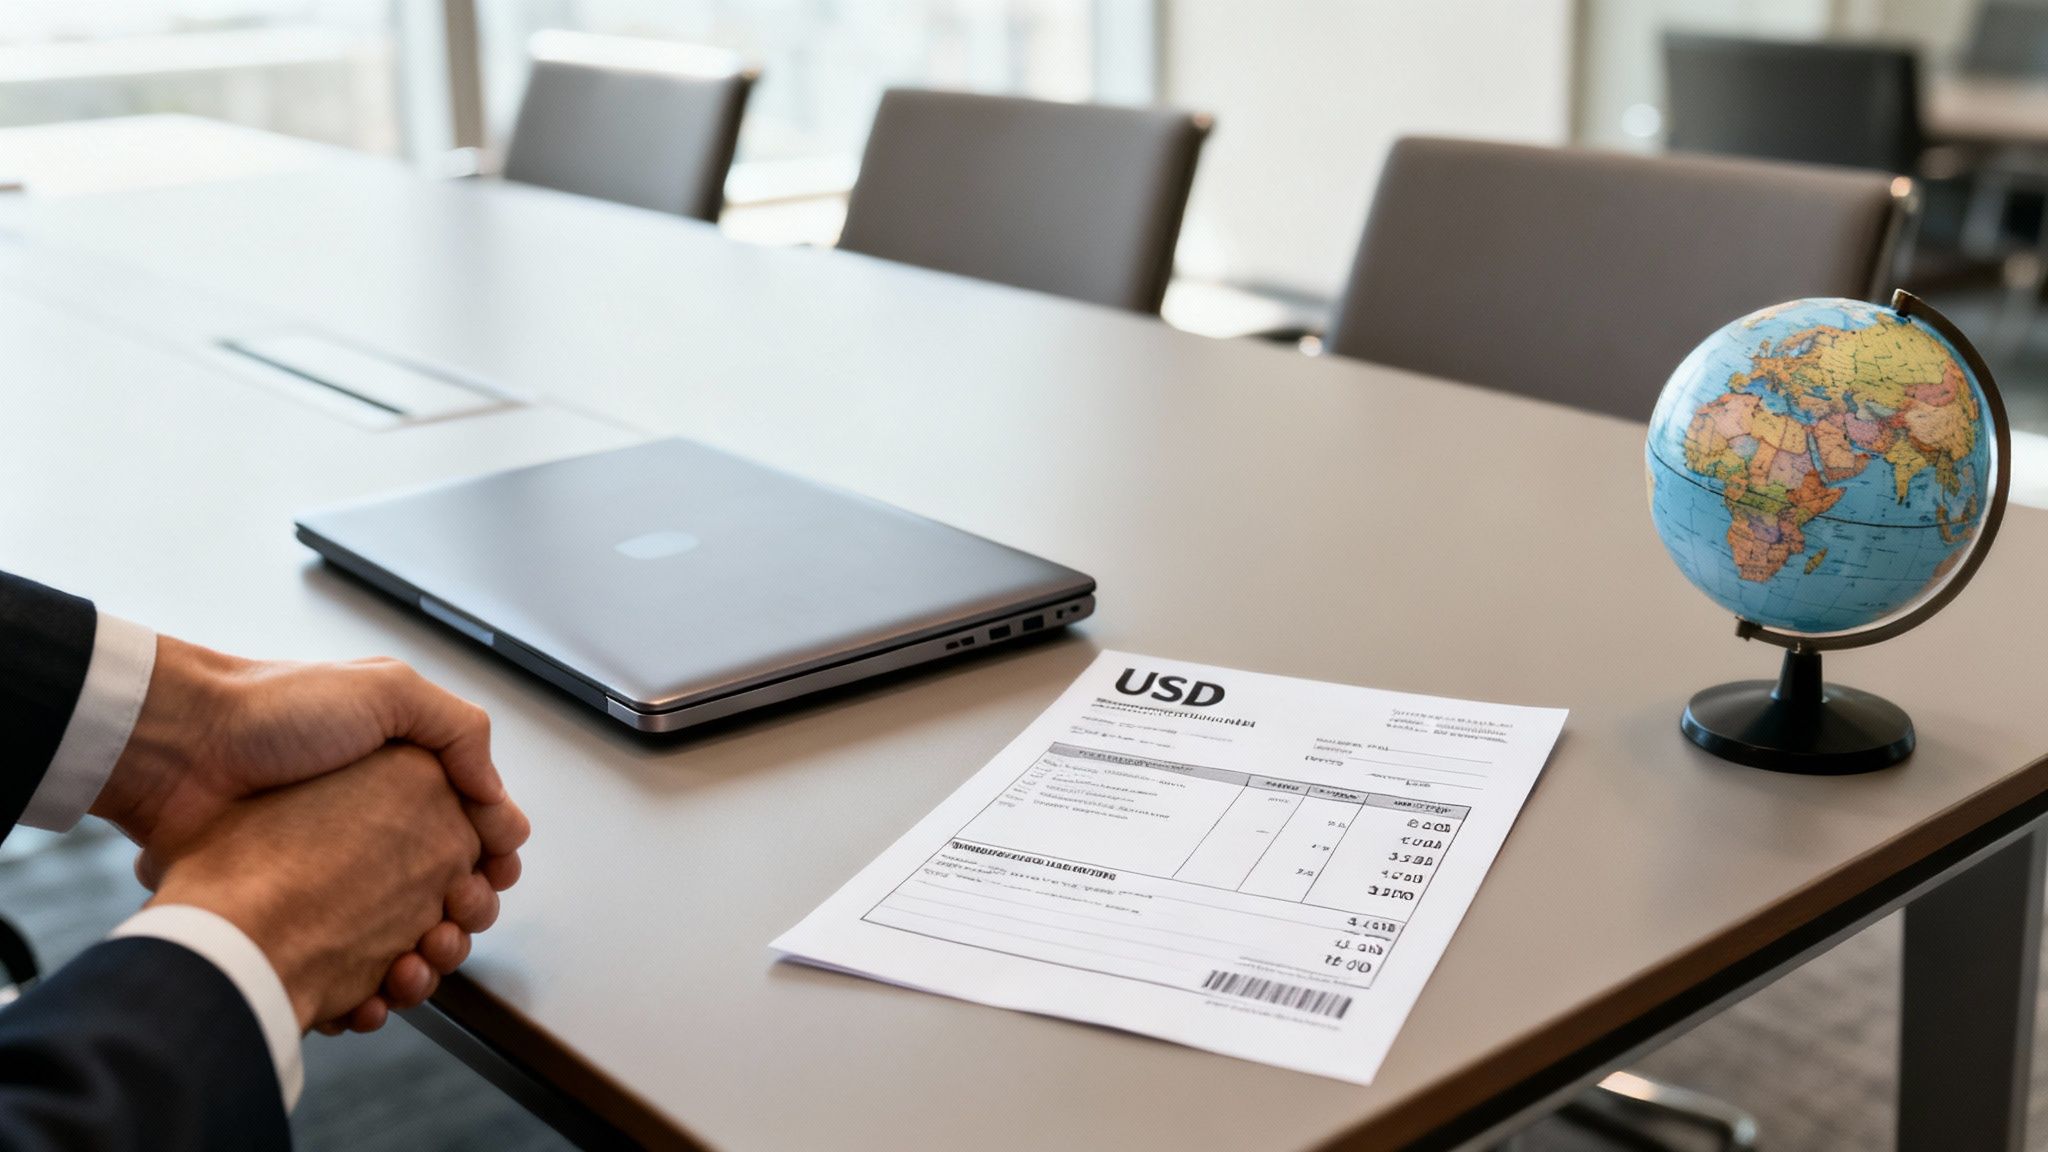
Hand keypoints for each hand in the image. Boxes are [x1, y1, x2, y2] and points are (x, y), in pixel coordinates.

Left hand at [90, 637, 529, 1025]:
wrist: (178, 748)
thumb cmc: (276, 710)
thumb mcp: (387, 690)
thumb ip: (457, 730)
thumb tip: (496, 797)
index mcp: (405, 768)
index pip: (473, 820)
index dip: (493, 851)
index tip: (494, 874)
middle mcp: (376, 820)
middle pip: (445, 882)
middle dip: (464, 910)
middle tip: (456, 920)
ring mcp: (335, 868)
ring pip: (401, 930)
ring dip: (423, 957)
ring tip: (416, 964)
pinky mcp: (294, 906)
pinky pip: (344, 958)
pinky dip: (366, 984)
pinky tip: (374, 989)